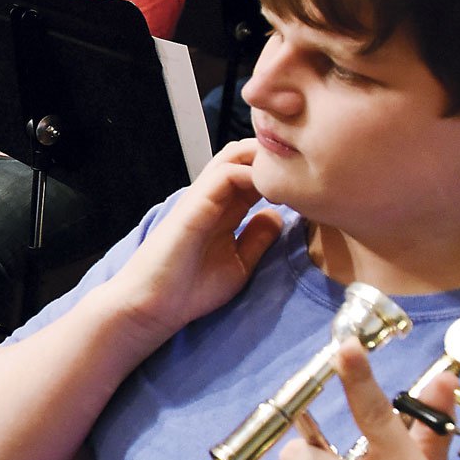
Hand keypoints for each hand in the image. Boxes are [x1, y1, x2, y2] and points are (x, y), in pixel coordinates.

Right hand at [105, 139, 283, 342]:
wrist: (153, 305)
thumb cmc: (188, 290)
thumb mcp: (238, 264)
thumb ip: (257, 239)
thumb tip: (279, 215)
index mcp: (222, 211)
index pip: (252, 175)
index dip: (279, 172)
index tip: (306, 184)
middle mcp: (212, 198)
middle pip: (242, 155)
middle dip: (271, 155)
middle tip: (301, 170)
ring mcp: (202, 198)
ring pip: (233, 155)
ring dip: (263, 158)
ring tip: (289, 173)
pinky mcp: (195, 204)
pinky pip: (225, 174)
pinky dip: (251, 173)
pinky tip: (274, 188)